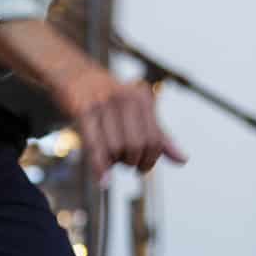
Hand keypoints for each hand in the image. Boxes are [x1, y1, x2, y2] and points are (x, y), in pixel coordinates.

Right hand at [0, 17, 187, 178]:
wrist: (72, 73)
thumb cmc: (108, 99)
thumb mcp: (137, 112)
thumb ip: (159, 135)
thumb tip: (183, 160)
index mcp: (142, 98)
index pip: (156, 140)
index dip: (151, 159)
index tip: (141, 166)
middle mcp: (125, 98)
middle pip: (138, 146)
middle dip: (133, 163)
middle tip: (125, 163)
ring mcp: (103, 103)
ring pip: (117, 148)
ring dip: (114, 163)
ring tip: (110, 158)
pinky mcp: (82, 109)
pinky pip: (95, 144)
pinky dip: (100, 167)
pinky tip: (103, 181)